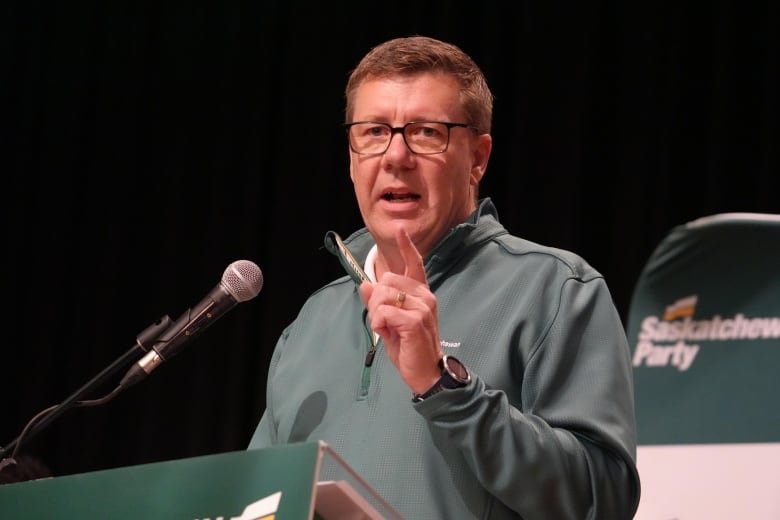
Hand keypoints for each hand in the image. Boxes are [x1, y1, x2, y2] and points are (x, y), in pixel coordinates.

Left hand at [359, 228, 442, 394]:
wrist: (427, 373)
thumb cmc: (410, 348)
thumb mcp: (390, 323)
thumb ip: (378, 304)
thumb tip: (365, 286)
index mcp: (421, 294)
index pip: (415, 264)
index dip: (406, 247)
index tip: (401, 230)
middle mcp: (424, 296)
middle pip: (386, 281)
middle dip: (377, 301)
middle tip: (385, 321)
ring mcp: (422, 307)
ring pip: (383, 296)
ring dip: (377, 315)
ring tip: (388, 330)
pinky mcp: (415, 320)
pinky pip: (384, 312)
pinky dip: (379, 324)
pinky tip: (389, 334)